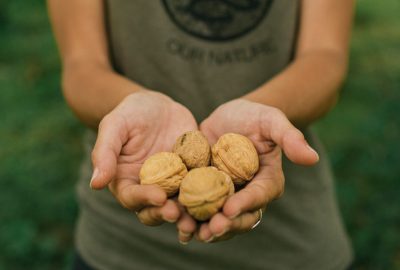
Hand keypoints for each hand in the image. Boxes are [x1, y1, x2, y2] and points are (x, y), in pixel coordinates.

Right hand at [89, 90, 197, 226]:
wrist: (158, 105)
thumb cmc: (131, 113)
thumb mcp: (115, 126)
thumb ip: (104, 152)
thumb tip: (96, 183)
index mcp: (127, 181)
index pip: (132, 197)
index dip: (144, 200)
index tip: (158, 197)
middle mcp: (150, 187)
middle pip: (156, 209)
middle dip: (168, 214)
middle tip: (180, 214)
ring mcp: (173, 183)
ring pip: (181, 205)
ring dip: (191, 213)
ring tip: (203, 214)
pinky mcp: (193, 175)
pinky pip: (202, 187)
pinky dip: (210, 194)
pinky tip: (222, 195)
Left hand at [195, 99, 318, 242]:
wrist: (229, 116)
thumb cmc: (254, 116)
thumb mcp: (272, 120)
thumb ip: (290, 137)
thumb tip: (313, 158)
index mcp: (266, 181)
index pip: (258, 196)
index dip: (246, 204)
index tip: (230, 209)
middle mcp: (246, 193)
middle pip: (239, 216)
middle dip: (225, 225)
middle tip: (210, 229)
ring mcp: (225, 194)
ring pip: (217, 217)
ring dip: (203, 227)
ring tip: (188, 230)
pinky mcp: (204, 190)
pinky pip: (198, 207)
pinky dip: (187, 215)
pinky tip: (175, 219)